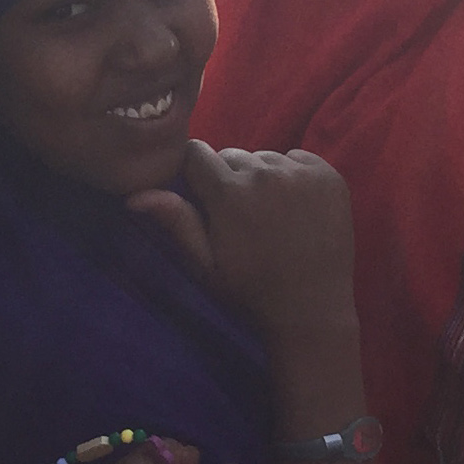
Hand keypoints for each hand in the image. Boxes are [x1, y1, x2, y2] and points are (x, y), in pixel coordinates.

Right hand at [129, 142, 357, 342]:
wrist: (311, 310)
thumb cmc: (250, 291)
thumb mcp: (205, 264)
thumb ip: (175, 221)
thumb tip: (135, 194)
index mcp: (229, 192)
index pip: (196, 153)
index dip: (194, 172)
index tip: (202, 194)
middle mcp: (265, 173)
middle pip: (233, 155)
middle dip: (229, 178)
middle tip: (239, 216)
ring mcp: (301, 173)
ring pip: (266, 158)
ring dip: (262, 177)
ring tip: (270, 215)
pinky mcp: (329, 176)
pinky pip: (298, 159)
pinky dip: (293, 176)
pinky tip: (296, 208)